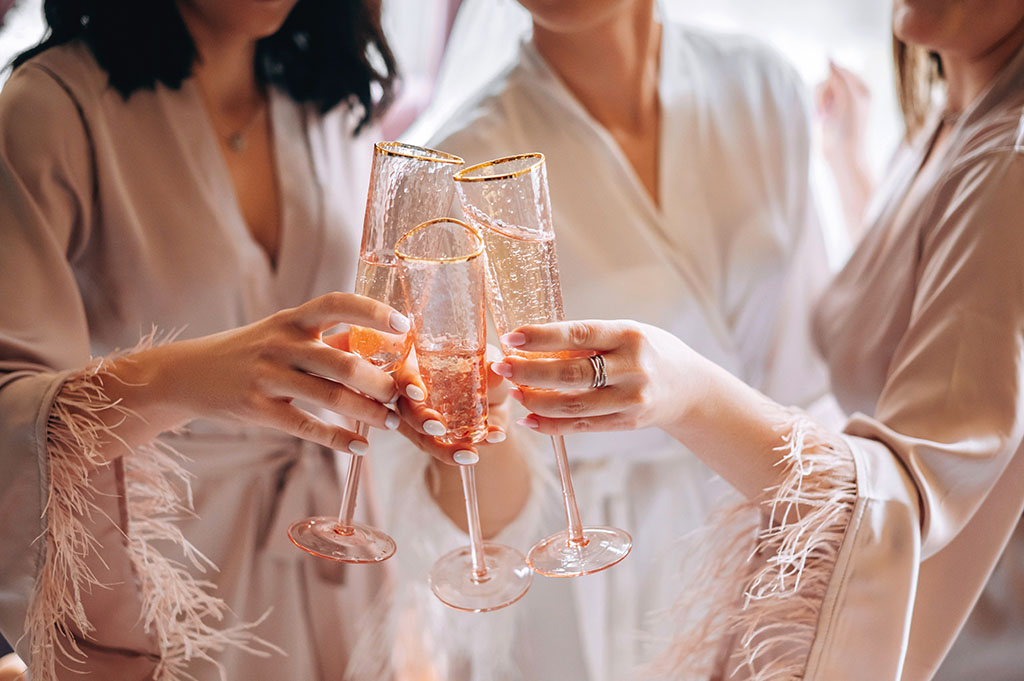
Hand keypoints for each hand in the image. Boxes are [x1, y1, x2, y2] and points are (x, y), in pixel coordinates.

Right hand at [109, 292, 408, 454]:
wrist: (187, 373)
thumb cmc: (251, 352)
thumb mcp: (284, 335)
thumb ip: (328, 340)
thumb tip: (383, 343)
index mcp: (293, 319)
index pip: (338, 304)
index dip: (373, 312)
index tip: (405, 326)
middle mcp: (281, 342)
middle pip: (343, 361)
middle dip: (381, 382)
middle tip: (403, 395)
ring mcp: (267, 375)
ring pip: (330, 395)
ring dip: (368, 412)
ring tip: (389, 423)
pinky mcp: (257, 408)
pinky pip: (306, 426)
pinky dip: (338, 439)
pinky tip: (359, 447)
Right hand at [391, 344, 510, 463]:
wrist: (494, 397)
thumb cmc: (478, 370)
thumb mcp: (484, 365)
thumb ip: (486, 367)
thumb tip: (494, 367)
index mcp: (415, 371)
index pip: (403, 377)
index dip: (408, 385)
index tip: (419, 393)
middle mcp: (413, 400)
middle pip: (407, 412)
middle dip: (421, 421)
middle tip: (439, 427)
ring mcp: (423, 425)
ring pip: (424, 440)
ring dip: (445, 449)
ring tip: (471, 454)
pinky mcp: (438, 442)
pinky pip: (448, 450)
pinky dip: (470, 449)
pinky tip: (494, 439)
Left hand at [491, 320, 694, 435]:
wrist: (690, 388)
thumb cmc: (650, 352)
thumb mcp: (626, 334)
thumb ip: (588, 341)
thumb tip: (533, 345)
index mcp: (630, 335)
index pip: (580, 334)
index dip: (542, 336)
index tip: (512, 337)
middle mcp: (633, 368)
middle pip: (571, 373)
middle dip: (530, 371)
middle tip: (502, 366)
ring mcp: (631, 399)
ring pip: (572, 404)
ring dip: (536, 400)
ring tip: (514, 392)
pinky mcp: (626, 422)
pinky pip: (581, 426)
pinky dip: (550, 425)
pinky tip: (528, 418)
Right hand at [814, 60, 870, 169]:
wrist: (843, 156)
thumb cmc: (849, 130)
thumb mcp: (847, 99)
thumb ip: (838, 77)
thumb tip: (828, 57)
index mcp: (861, 90)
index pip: (841, 72)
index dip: (832, 81)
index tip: (831, 97)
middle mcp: (850, 95)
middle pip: (828, 80)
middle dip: (824, 93)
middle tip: (825, 112)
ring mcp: (838, 104)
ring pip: (820, 90)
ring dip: (819, 102)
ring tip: (823, 117)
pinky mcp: (828, 113)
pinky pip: (817, 100)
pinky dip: (817, 107)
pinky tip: (820, 119)